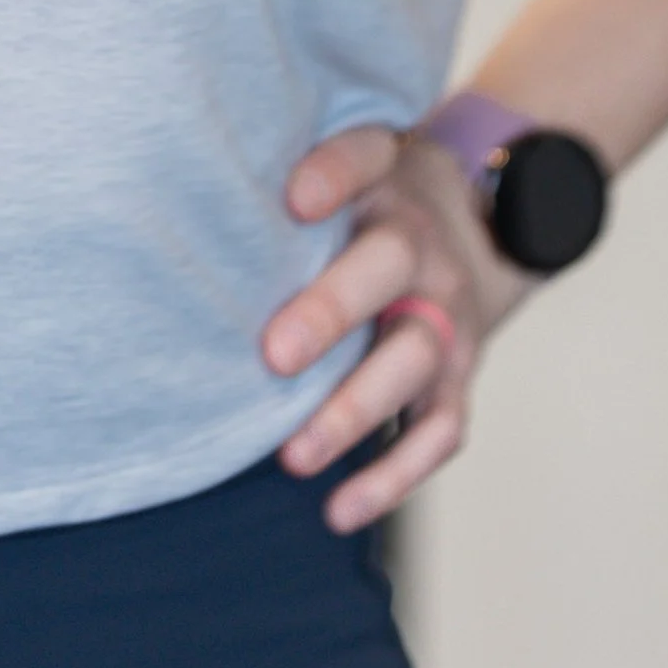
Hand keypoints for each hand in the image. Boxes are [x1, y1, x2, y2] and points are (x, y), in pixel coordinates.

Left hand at [260, 125, 528, 532]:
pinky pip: (439, 431)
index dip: (332, 175)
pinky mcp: (459, 376)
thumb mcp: (347, 164)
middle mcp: (423, 247)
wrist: (477, 222)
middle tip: (275, 355)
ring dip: (354, 410)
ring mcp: (447, 316)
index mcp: (386, 180)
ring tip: (293, 455)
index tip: (293, 198)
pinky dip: (393, 477)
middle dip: (333, 310)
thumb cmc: (372, 202)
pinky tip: (339, 509)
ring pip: (413, 360)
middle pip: (389, 265)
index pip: (364, 157)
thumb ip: (293, 174)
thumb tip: (191, 199)